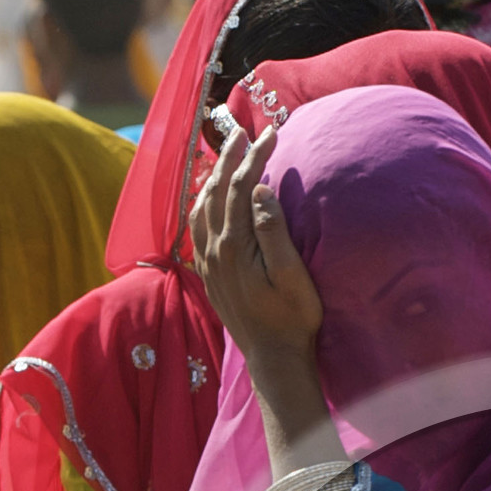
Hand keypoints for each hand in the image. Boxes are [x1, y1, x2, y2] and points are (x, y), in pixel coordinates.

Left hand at [189, 126, 322, 363]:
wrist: (273, 358)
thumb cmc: (293, 318)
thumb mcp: (293, 275)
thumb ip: (273, 230)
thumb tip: (257, 189)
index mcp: (235, 246)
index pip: (240, 186)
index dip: (255, 156)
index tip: (271, 134)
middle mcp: (214, 250)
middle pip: (216, 190)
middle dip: (230, 157)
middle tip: (245, 132)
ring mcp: (208, 263)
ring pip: (201, 206)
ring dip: (212, 176)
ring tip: (226, 156)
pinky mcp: (209, 274)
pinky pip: (197, 228)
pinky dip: (203, 203)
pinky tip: (210, 197)